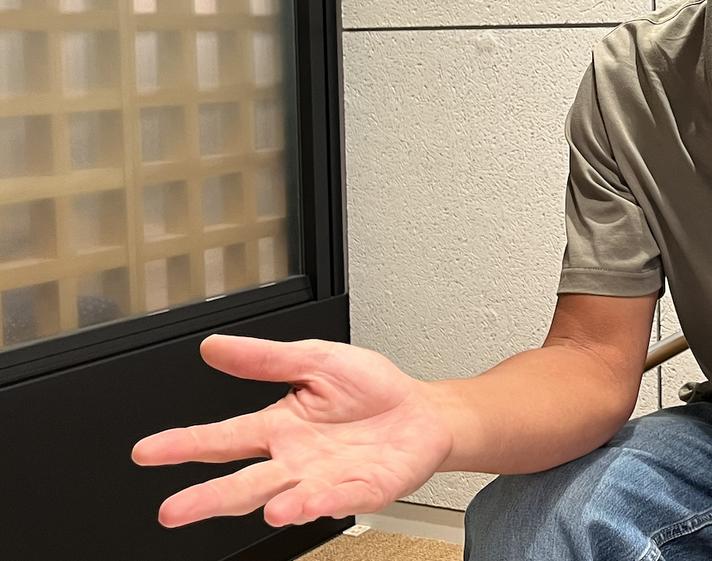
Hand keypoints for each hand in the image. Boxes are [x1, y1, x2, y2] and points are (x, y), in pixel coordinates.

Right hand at [132, 335, 452, 527]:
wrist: (421, 411)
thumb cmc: (370, 389)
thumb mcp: (315, 359)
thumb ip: (265, 358)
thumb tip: (214, 346)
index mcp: (278, 427)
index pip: (222, 438)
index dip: (183, 444)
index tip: (147, 452)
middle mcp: (295, 460)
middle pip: (244, 481)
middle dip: (208, 497)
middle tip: (173, 510)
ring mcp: (326, 479)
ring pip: (288, 497)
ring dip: (274, 503)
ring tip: (262, 507)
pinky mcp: (361, 489)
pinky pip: (340, 498)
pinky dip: (323, 503)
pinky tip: (306, 504)